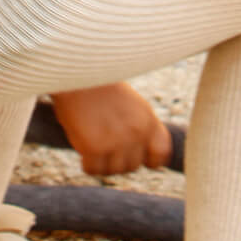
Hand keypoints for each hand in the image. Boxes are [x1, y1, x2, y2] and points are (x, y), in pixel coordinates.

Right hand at [49, 83, 171, 175]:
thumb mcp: (132, 104)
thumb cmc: (101, 84)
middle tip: (105, 144)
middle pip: (133, 166)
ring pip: (113, 170)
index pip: (161, 156)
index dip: (148, 159)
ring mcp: (116, 142)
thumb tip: (137, 155)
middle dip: (119, 159)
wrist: (78, 71)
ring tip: (93, 144)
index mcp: (149, 120)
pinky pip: (93, 169)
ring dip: (103, 162)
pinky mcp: (94, 147)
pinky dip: (87, 163)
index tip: (136, 155)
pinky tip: (82, 147)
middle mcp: (136, 133)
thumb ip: (138, 127)